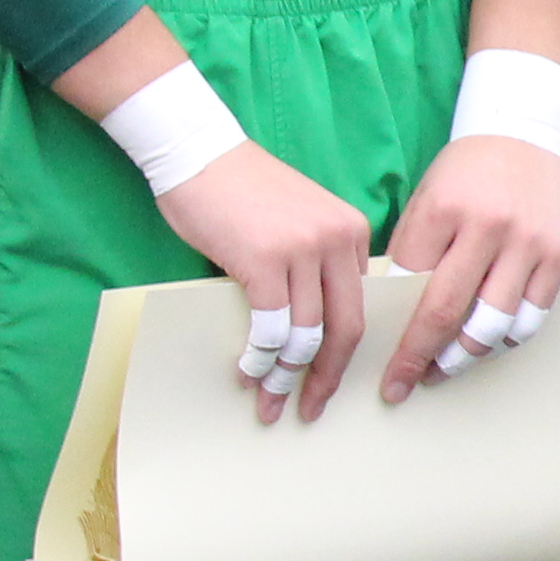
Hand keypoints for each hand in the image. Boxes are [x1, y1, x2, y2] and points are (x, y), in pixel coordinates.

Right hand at [156, 141, 373, 424]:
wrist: (198, 150)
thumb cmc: (240, 190)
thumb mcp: (298, 221)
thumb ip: (313, 263)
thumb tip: (306, 329)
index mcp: (352, 233)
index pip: (361, 307)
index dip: (347, 353)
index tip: (332, 382)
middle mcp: (338, 241)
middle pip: (346, 328)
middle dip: (327, 377)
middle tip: (310, 409)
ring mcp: (303, 250)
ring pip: (307, 334)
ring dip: (287, 377)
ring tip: (268, 402)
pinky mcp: (264, 259)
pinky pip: (271, 325)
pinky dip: (260, 357)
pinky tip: (247, 372)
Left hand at [381, 125, 559, 405]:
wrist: (520, 134)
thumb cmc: (462, 174)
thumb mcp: (425, 201)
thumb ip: (414, 254)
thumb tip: (395, 317)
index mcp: (442, 211)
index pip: (408, 287)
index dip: (392, 332)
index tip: (381, 364)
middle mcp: (486, 227)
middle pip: (445, 312)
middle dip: (419, 358)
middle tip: (403, 384)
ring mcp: (526, 243)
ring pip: (493, 323)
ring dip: (465, 356)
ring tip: (446, 367)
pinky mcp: (557, 254)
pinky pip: (532, 316)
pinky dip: (508, 338)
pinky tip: (488, 344)